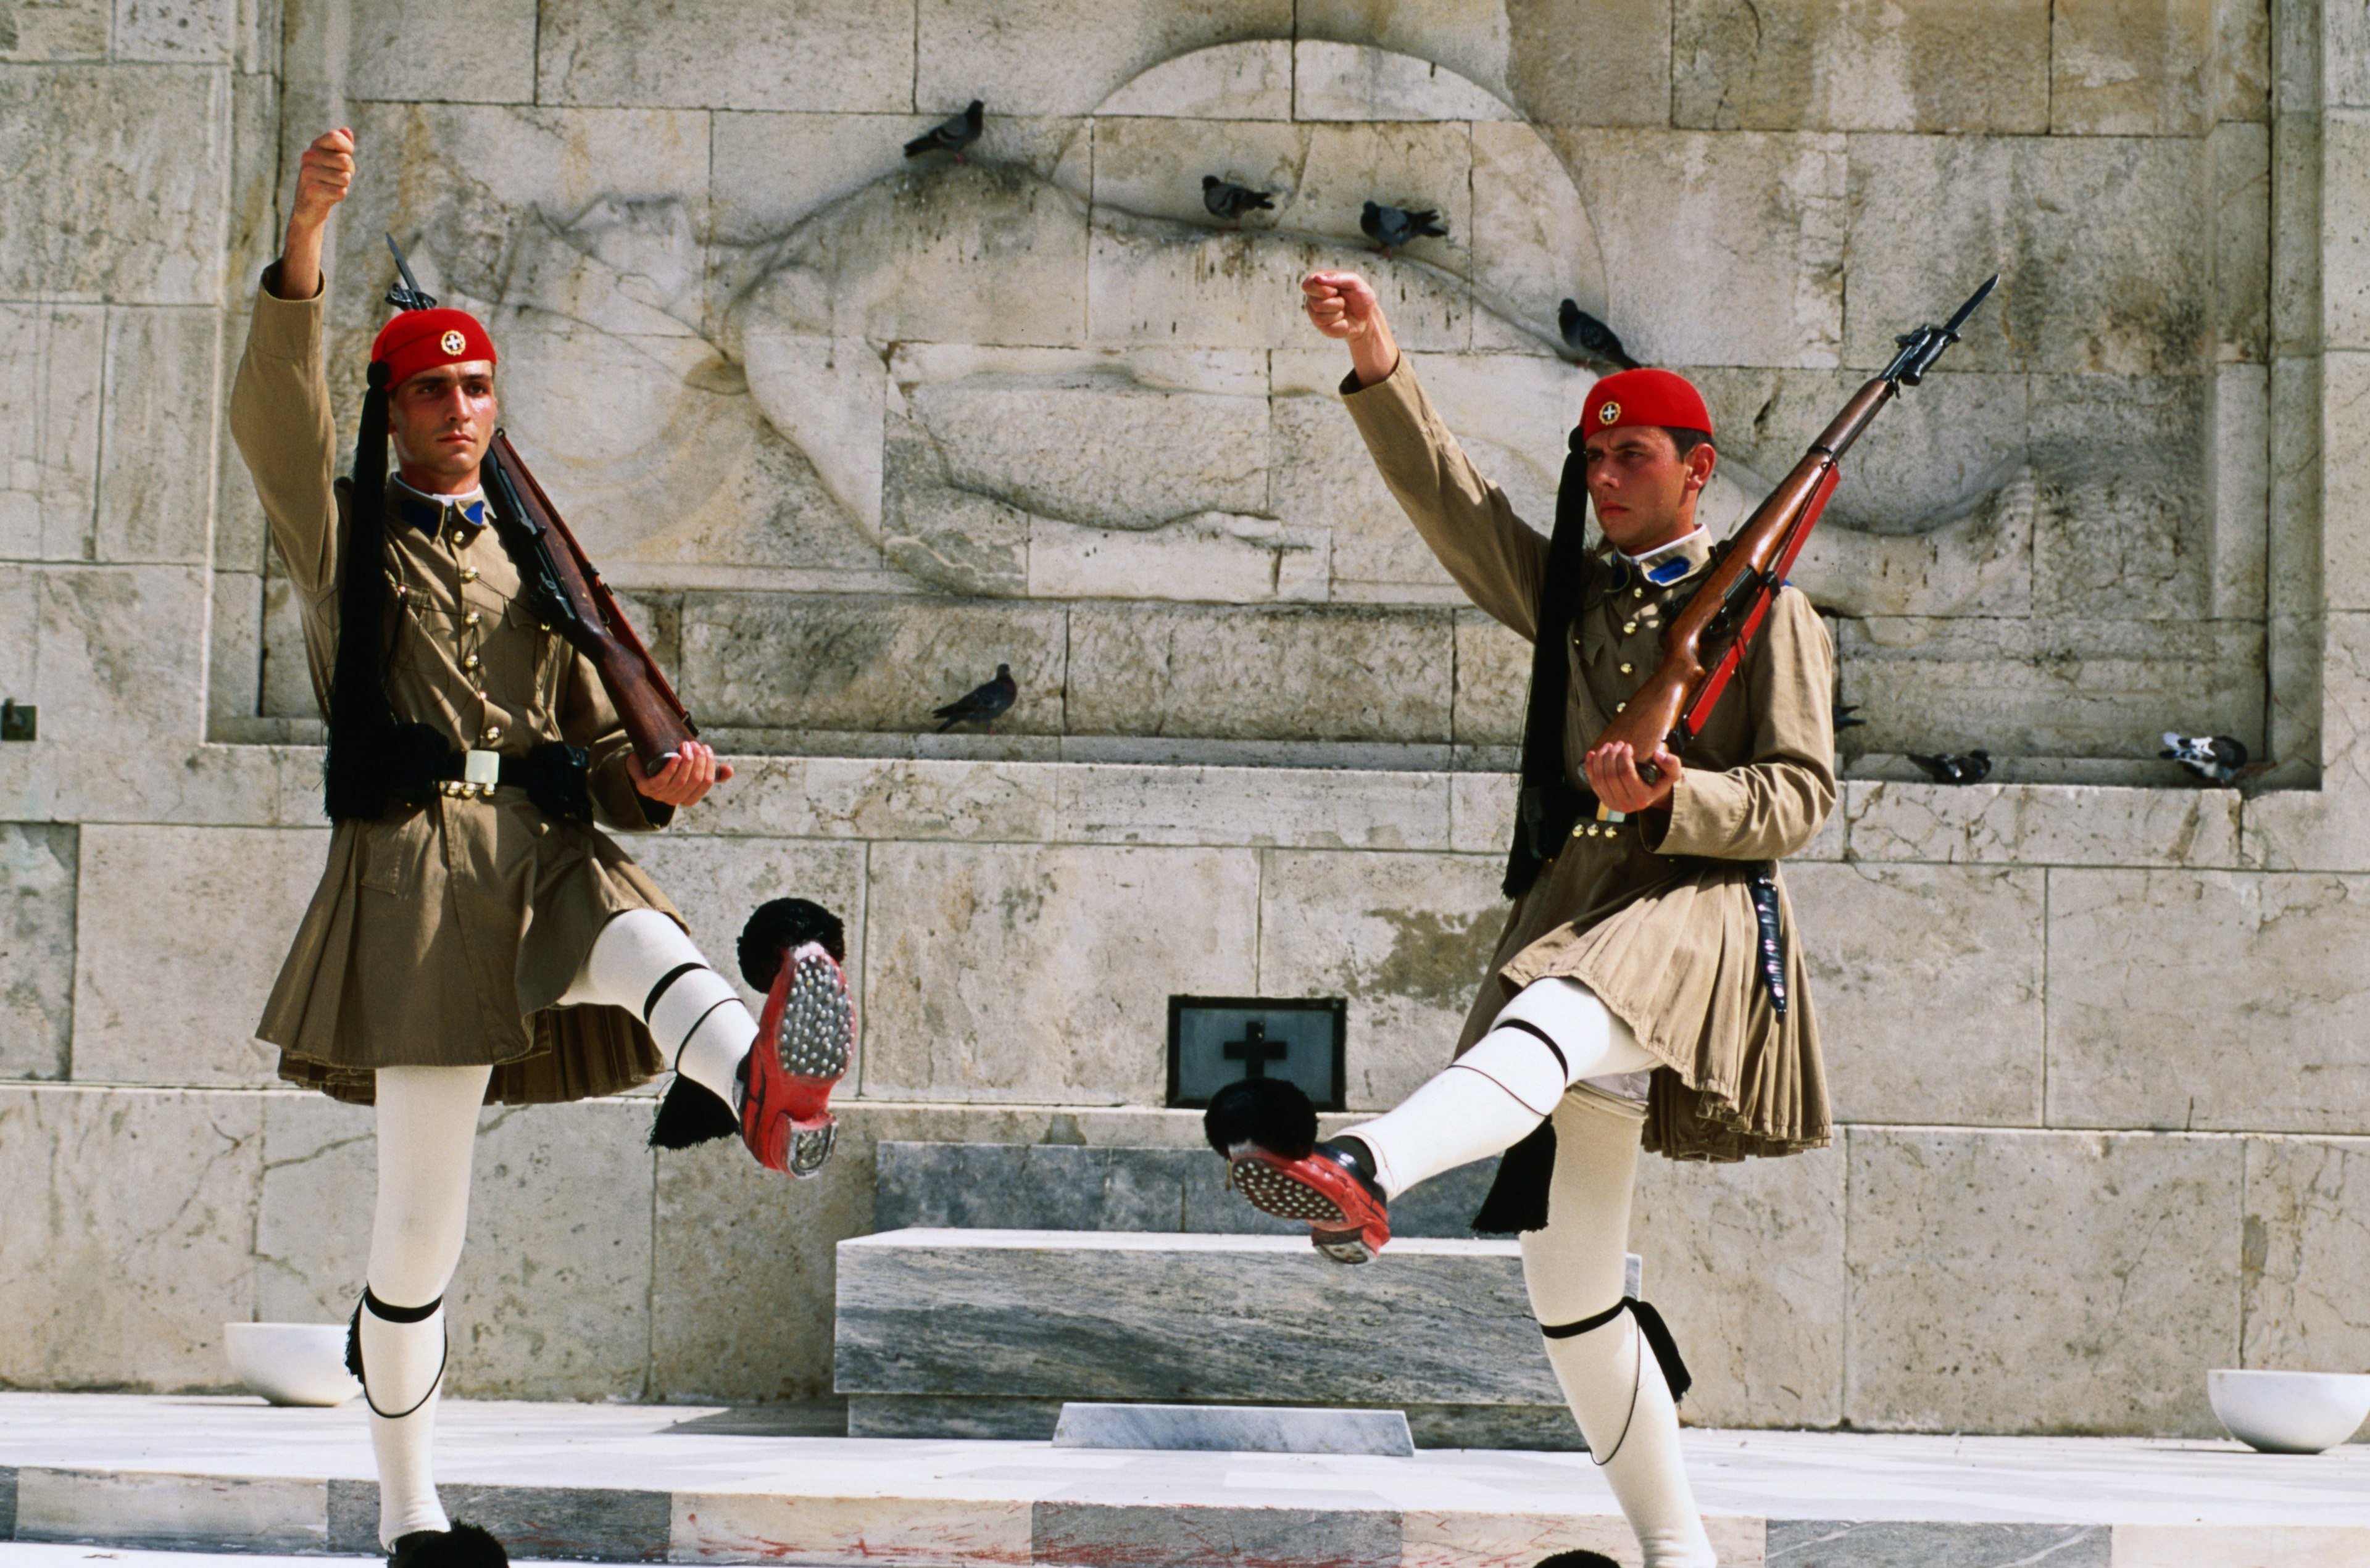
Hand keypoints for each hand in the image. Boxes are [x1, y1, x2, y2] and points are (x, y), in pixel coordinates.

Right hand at [291, 127, 353, 229]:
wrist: (309, 207)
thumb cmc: (326, 180)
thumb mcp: (334, 161)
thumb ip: (341, 145)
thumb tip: (347, 130)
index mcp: (314, 147)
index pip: (335, 137)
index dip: (347, 148)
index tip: (345, 156)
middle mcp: (308, 157)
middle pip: (346, 160)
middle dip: (349, 171)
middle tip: (337, 177)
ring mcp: (308, 173)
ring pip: (345, 177)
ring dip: (344, 185)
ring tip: (331, 186)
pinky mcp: (311, 190)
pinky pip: (341, 191)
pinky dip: (340, 196)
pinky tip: (328, 197)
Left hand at [629, 740, 732, 808]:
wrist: (640, 763)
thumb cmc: (668, 766)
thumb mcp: (690, 768)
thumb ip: (709, 771)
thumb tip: (729, 771)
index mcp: (689, 798)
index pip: (706, 783)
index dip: (710, 764)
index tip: (707, 748)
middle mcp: (675, 800)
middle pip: (695, 780)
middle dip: (699, 759)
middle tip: (695, 744)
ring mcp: (660, 796)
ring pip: (680, 780)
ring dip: (687, 760)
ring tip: (686, 745)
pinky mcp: (646, 789)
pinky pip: (661, 781)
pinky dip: (671, 768)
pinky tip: (676, 756)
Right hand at [1302, 269, 1398, 386]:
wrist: (1369, 320)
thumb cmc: (1363, 298)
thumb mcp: (1356, 283)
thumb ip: (1339, 278)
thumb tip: (1319, 278)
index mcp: (1321, 284)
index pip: (1308, 284)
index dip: (1321, 289)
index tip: (1335, 290)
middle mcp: (1315, 299)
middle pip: (1314, 303)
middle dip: (1334, 304)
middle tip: (1344, 303)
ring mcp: (1317, 316)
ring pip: (1319, 318)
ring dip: (1337, 316)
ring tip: (1345, 313)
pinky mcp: (1323, 329)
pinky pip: (1327, 329)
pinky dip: (1340, 328)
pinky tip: (1345, 325)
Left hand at [1582, 739, 1680, 814]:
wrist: (1650, 795)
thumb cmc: (1660, 781)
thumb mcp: (1673, 773)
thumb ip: (1671, 763)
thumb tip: (1657, 754)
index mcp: (1642, 798)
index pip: (1626, 774)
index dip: (1623, 757)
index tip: (1627, 745)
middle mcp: (1626, 804)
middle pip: (1611, 775)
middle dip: (1611, 755)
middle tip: (1617, 743)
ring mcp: (1612, 804)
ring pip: (1600, 778)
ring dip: (1600, 759)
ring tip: (1607, 746)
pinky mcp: (1603, 800)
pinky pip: (1592, 783)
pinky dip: (1590, 767)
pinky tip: (1592, 754)